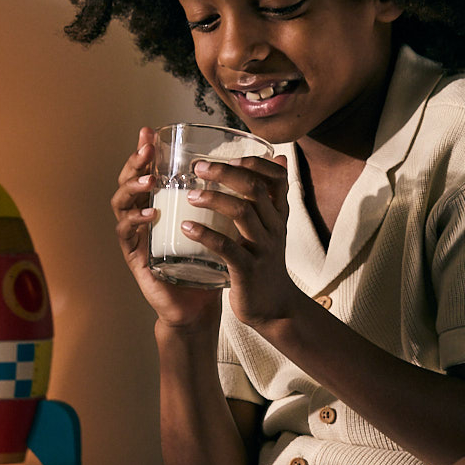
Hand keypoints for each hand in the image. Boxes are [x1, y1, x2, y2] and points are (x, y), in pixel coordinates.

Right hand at [112, 127, 223, 329]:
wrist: (201, 305)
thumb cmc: (211, 263)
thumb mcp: (225, 224)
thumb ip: (242, 193)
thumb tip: (276, 160)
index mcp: (161, 205)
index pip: (147, 171)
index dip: (145, 151)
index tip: (150, 131)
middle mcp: (144, 217)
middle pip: (127, 181)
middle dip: (134, 162)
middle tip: (146, 149)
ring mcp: (137, 237)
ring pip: (120, 204)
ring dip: (133, 188)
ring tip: (149, 179)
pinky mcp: (136, 258)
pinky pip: (127, 235)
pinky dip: (136, 222)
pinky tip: (151, 214)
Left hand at [180, 154, 301, 328]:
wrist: (274, 307)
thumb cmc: (265, 262)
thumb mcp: (272, 227)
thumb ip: (269, 196)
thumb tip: (277, 157)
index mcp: (278, 215)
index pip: (277, 178)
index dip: (255, 163)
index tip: (231, 158)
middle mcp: (274, 227)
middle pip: (255, 189)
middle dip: (225, 173)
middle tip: (198, 168)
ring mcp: (262, 248)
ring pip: (241, 212)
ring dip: (212, 199)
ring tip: (189, 195)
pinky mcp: (247, 270)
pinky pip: (226, 247)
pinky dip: (204, 234)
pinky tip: (185, 227)